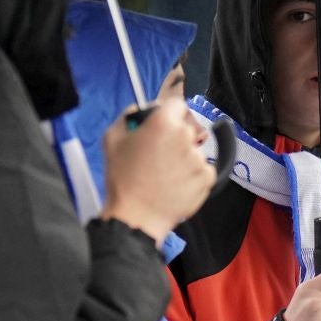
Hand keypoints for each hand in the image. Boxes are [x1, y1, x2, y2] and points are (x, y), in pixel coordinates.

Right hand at [101, 98, 211, 243]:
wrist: (136, 216)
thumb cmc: (121, 178)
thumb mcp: (112, 138)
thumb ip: (129, 115)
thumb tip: (143, 110)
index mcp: (163, 122)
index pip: (176, 104)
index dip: (168, 113)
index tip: (162, 124)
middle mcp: (185, 136)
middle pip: (186, 127)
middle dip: (175, 136)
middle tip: (158, 154)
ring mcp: (199, 158)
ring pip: (193, 150)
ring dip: (183, 156)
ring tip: (164, 174)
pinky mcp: (208, 178)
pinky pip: (202, 169)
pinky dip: (192, 174)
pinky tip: (175, 183)